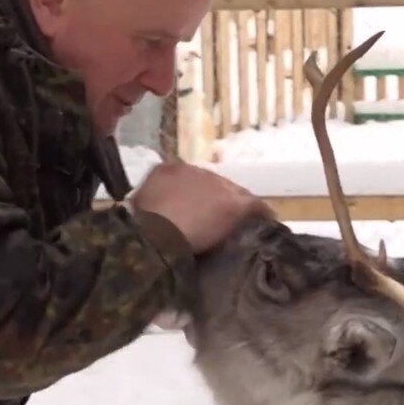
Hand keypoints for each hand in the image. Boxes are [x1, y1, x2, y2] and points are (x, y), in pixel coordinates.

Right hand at [131, 162, 272, 253]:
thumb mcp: (138, 204)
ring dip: (234, 205)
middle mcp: (195, 170)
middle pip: (212, 183)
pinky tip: (265, 218)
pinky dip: (260, 212)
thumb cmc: (142, 224)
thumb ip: (150, 196)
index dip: (192, 194)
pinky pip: (254, 204)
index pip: (187, 178)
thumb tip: (154, 201)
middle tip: (212, 216)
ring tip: (237, 219)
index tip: (192, 207)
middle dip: (213, 198)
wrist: (157, 234)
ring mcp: (217, 185)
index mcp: (169, 170)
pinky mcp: (234, 203)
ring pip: (233, 192)